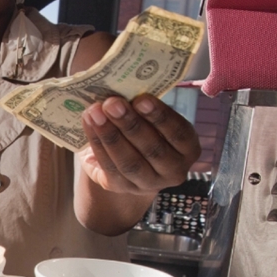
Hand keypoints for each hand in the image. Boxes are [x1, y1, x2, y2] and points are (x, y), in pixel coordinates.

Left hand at [79, 94, 199, 194]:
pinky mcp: (121, 188)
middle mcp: (173, 171)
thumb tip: (123, 88)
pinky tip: (89, 124)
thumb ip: (144, 107)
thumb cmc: (143, 129)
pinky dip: (97, 144)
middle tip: (112, 103)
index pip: (178, 133)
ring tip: (94, 112)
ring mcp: (147, 184)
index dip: (160, 116)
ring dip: (109, 135)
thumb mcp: (152, 118)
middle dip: (130, 124)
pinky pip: (109, 167)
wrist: (125, 158)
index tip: (141, 98)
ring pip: (129, 162)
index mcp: (188, 149)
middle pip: (152, 149)